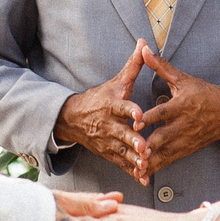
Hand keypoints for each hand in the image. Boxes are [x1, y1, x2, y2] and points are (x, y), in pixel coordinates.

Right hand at [57, 46, 148, 183]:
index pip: (122, 107)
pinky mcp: (109, 153)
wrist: (73, 118)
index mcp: (112, 105)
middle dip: (133, 140)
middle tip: (144, 146)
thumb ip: (133, 65)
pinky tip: (143, 178)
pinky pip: (121, 164)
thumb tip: (144, 43)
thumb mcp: (116, 81)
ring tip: (146, 164)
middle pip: (122, 133)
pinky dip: (131, 171)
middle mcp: (109, 124)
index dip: (131, 112)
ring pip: (122, 151)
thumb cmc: (100, 98)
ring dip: (134, 159)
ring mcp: (108, 141)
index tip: (140, 116)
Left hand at [138, 46, 219, 176]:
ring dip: (151, 161)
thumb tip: (144, 50)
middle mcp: (183, 124)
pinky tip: (143, 175)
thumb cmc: (203, 93)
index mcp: (181, 105)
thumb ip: (161, 66)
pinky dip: (157, 168)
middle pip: (164, 136)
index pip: (163, 112)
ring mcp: (185, 139)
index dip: (149, 119)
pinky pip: (170, 160)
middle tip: (134, 151)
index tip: (135, 124)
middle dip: (149, 145)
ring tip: (136, 168)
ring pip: (166, 152)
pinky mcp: (186, 149)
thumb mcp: (183, 78)